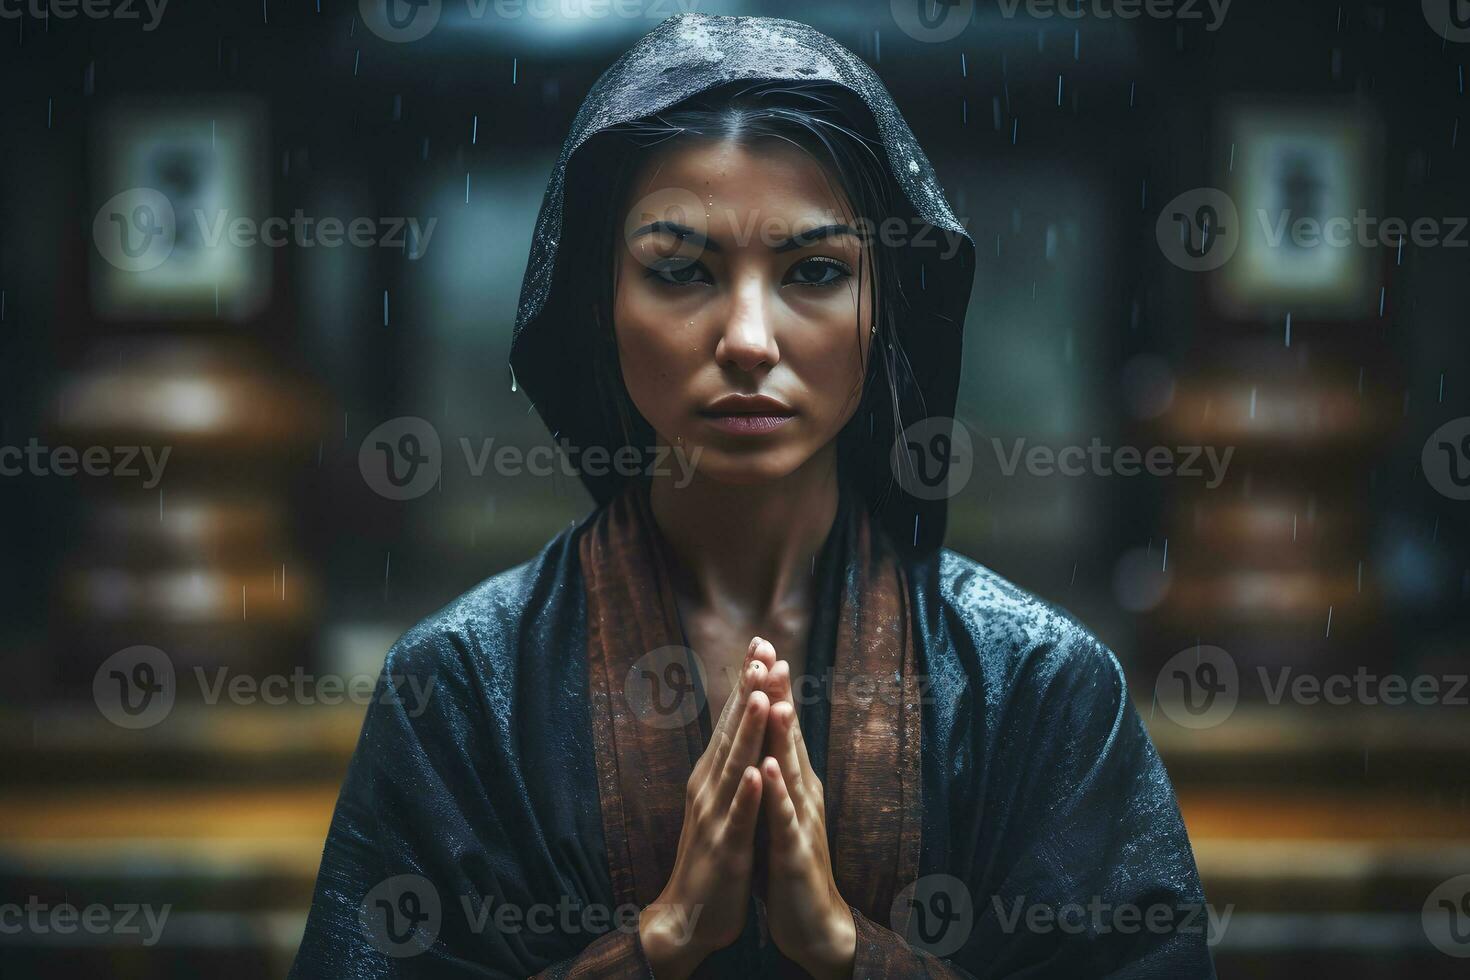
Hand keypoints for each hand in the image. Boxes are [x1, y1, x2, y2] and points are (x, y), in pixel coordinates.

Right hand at [639, 639, 775, 979]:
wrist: (687, 916)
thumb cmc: (710, 856)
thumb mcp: (718, 802)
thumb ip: (728, 765)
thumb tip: (738, 725)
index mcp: (712, 776)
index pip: (732, 721)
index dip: (747, 683)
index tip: (761, 645)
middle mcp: (710, 788)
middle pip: (732, 733)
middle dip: (748, 692)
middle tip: (761, 652)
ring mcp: (716, 817)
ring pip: (736, 767)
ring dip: (748, 731)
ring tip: (762, 697)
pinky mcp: (726, 848)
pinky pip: (740, 818)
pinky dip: (748, 795)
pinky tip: (757, 773)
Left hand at [753, 639, 856, 979]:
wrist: (812, 922)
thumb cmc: (789, 861)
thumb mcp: (778, 807)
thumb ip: (774, 770)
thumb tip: (763, 732)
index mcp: (793, 781)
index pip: (780, 727)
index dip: (770, 687)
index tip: (760, 647)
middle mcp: (801, 793)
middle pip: (789, 737)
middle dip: (779, 695)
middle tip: (773, 653)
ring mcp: (801, 821)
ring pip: (790, 771)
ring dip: (783, 736)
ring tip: (774, 700)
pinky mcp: (794, 852)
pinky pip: (783, 819)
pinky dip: (774, 793)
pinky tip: (766, 770)